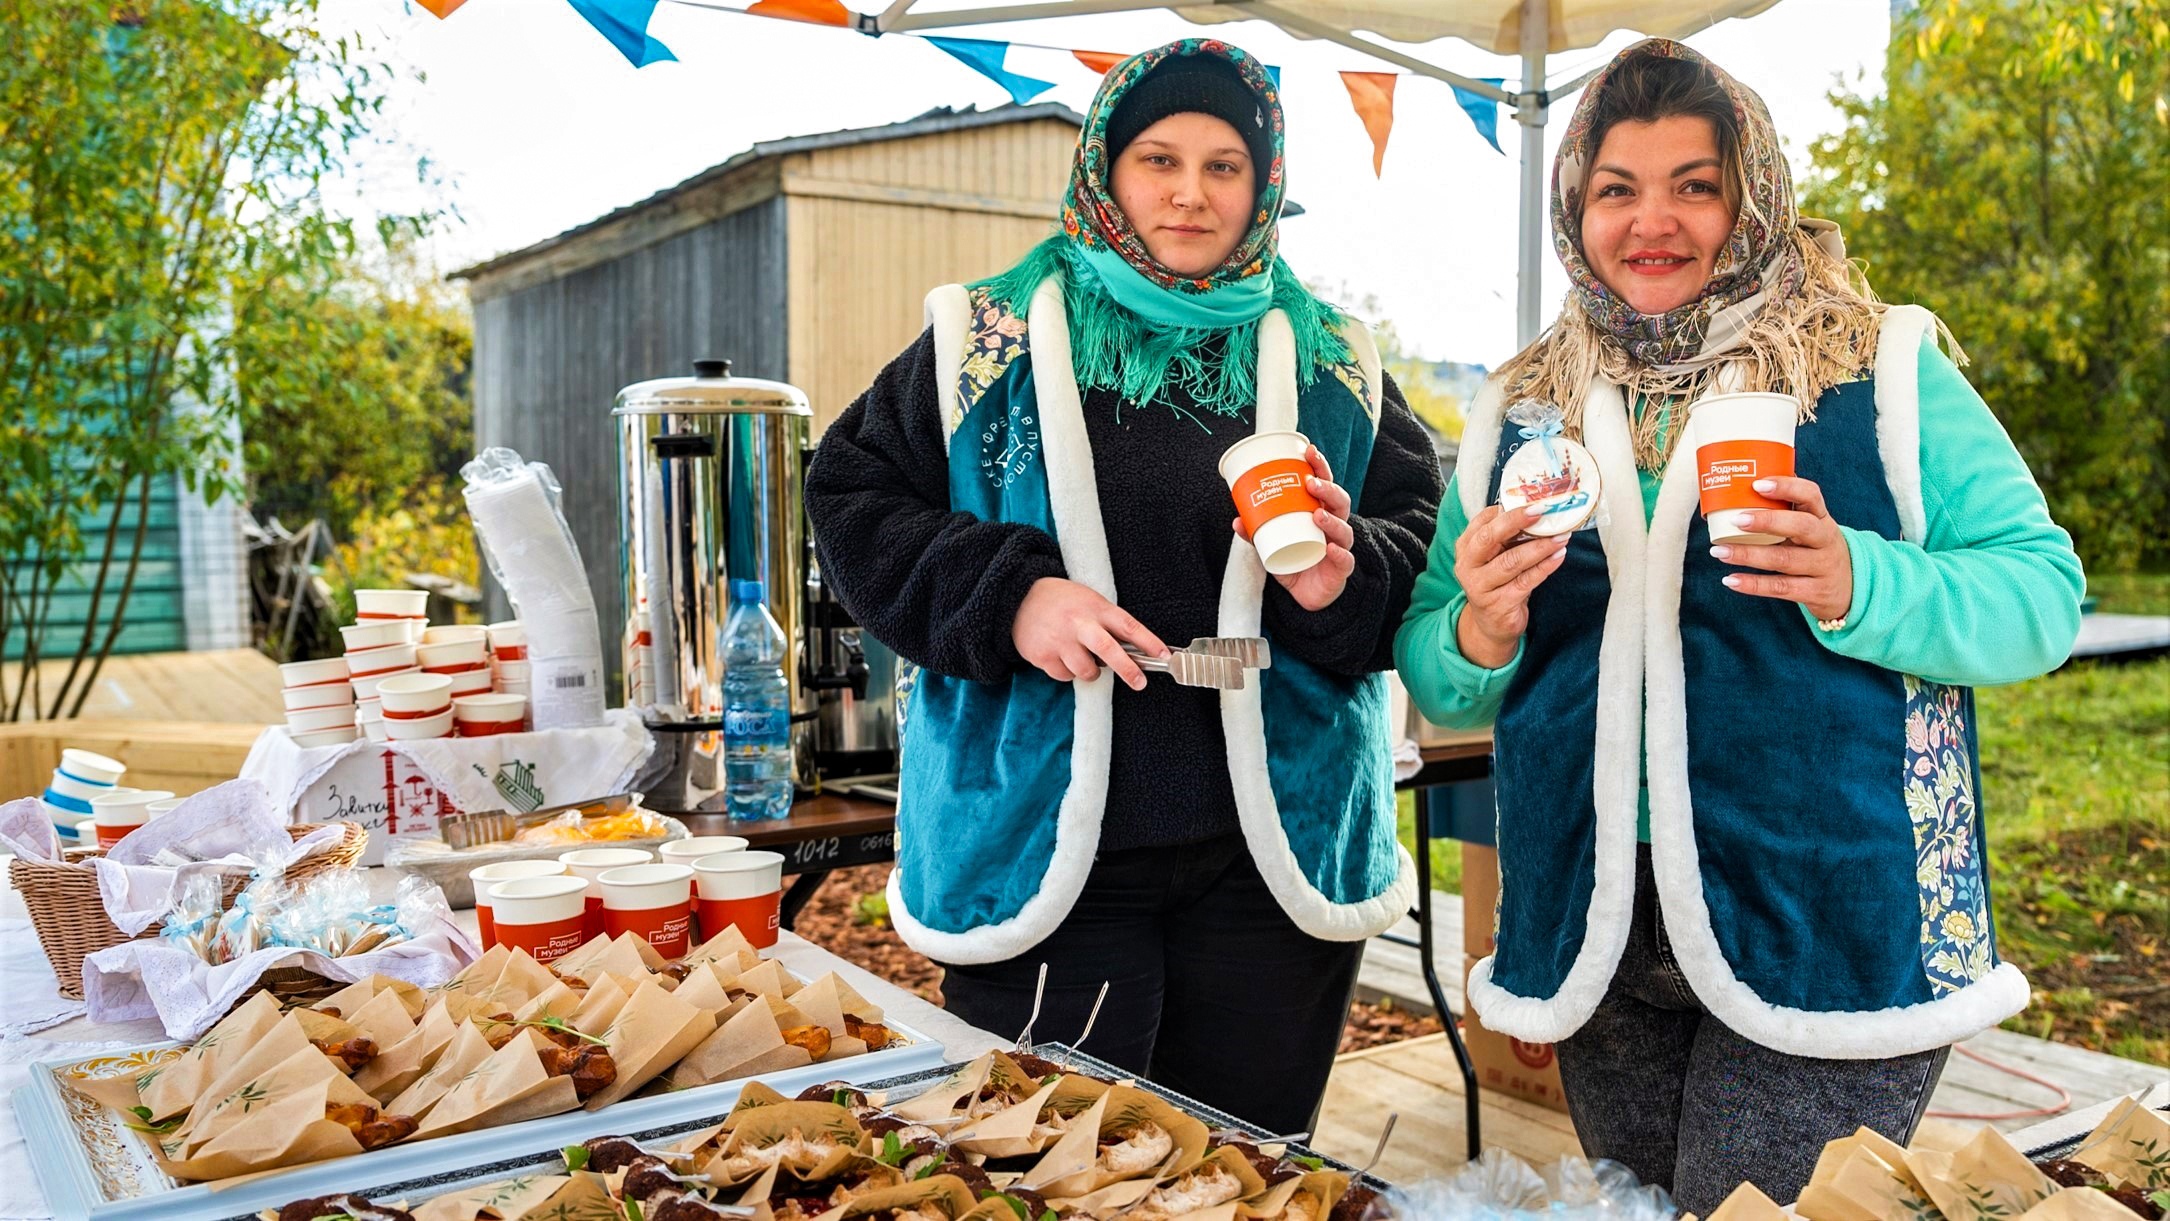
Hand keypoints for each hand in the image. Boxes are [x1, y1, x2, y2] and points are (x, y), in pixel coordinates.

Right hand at [1011, 577, 1168, 689]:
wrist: (1018, 597)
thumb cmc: (1062, 601)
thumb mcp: (1089, 601)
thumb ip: (1108, 623)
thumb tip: (1134, 651)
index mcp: (1095, 608)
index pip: (1128, 625)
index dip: (1149, 642)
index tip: (1165, 656)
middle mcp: (1079, 623)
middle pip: (1108, 650)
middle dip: (1127, 669)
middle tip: (1140, 683)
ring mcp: (1060, 640)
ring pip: (1086, 670)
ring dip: (1089, 671)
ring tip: (1082, 657)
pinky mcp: (1043, 655)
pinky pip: (1064, 676)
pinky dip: (1066, 671)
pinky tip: (1060, 655)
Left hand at [1232, 445, 1356, 610]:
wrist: (1307, 594)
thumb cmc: (1294, 560)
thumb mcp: (1271, 545)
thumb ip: (1256, 533)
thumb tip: (1237, 520)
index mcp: (1321, 512)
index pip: (1325, 484)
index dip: (1320, 466)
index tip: (1309, 451)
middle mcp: (1335, 526)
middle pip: (1340, 501)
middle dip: (1328, 488)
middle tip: (1311, 482)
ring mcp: (1340, 546)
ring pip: (1344, 529)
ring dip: (1332, 520)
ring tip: (1317, 513)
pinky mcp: (1341, 568)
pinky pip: (1345, 560)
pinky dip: (1339, 554)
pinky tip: (1331, 549)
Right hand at [1453, 504, 1568, 668]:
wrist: (1492, 624)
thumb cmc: (1497, 583)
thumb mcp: (1494, 557)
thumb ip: (1506, 537)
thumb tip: (1534, 510)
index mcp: (1465, 548)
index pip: (1481, 522)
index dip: (1505, 510)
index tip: (1530, 501)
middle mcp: (1467, 566)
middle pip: (1489, 538)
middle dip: (1516, 521)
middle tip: (1541, 510)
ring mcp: (1481, 587)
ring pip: (1511, 561)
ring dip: (1539, 547)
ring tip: (1561, 536)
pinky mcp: (1499, 604)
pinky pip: (1525, 582)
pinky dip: (1545, 567)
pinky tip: (1559, 556)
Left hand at [1712, 476, 1853, 621]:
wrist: (1851, 588)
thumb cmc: (1816, 549)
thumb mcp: (1810, 528)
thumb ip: (1786, 512)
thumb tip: (1743, 486)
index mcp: (1822, 518)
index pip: (1811, 495)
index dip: (1787, 487)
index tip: (1757, 484)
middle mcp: (1825, 540)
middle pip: (1802, 526)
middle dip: (1768, 522)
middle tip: (1736, 519)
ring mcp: (1822, 567)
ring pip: (1786, 559)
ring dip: (1749, 555)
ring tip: (1719, 552)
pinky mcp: (1815, 592)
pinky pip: (1781, 588)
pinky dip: (1754, 585)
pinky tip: (1730, 580)